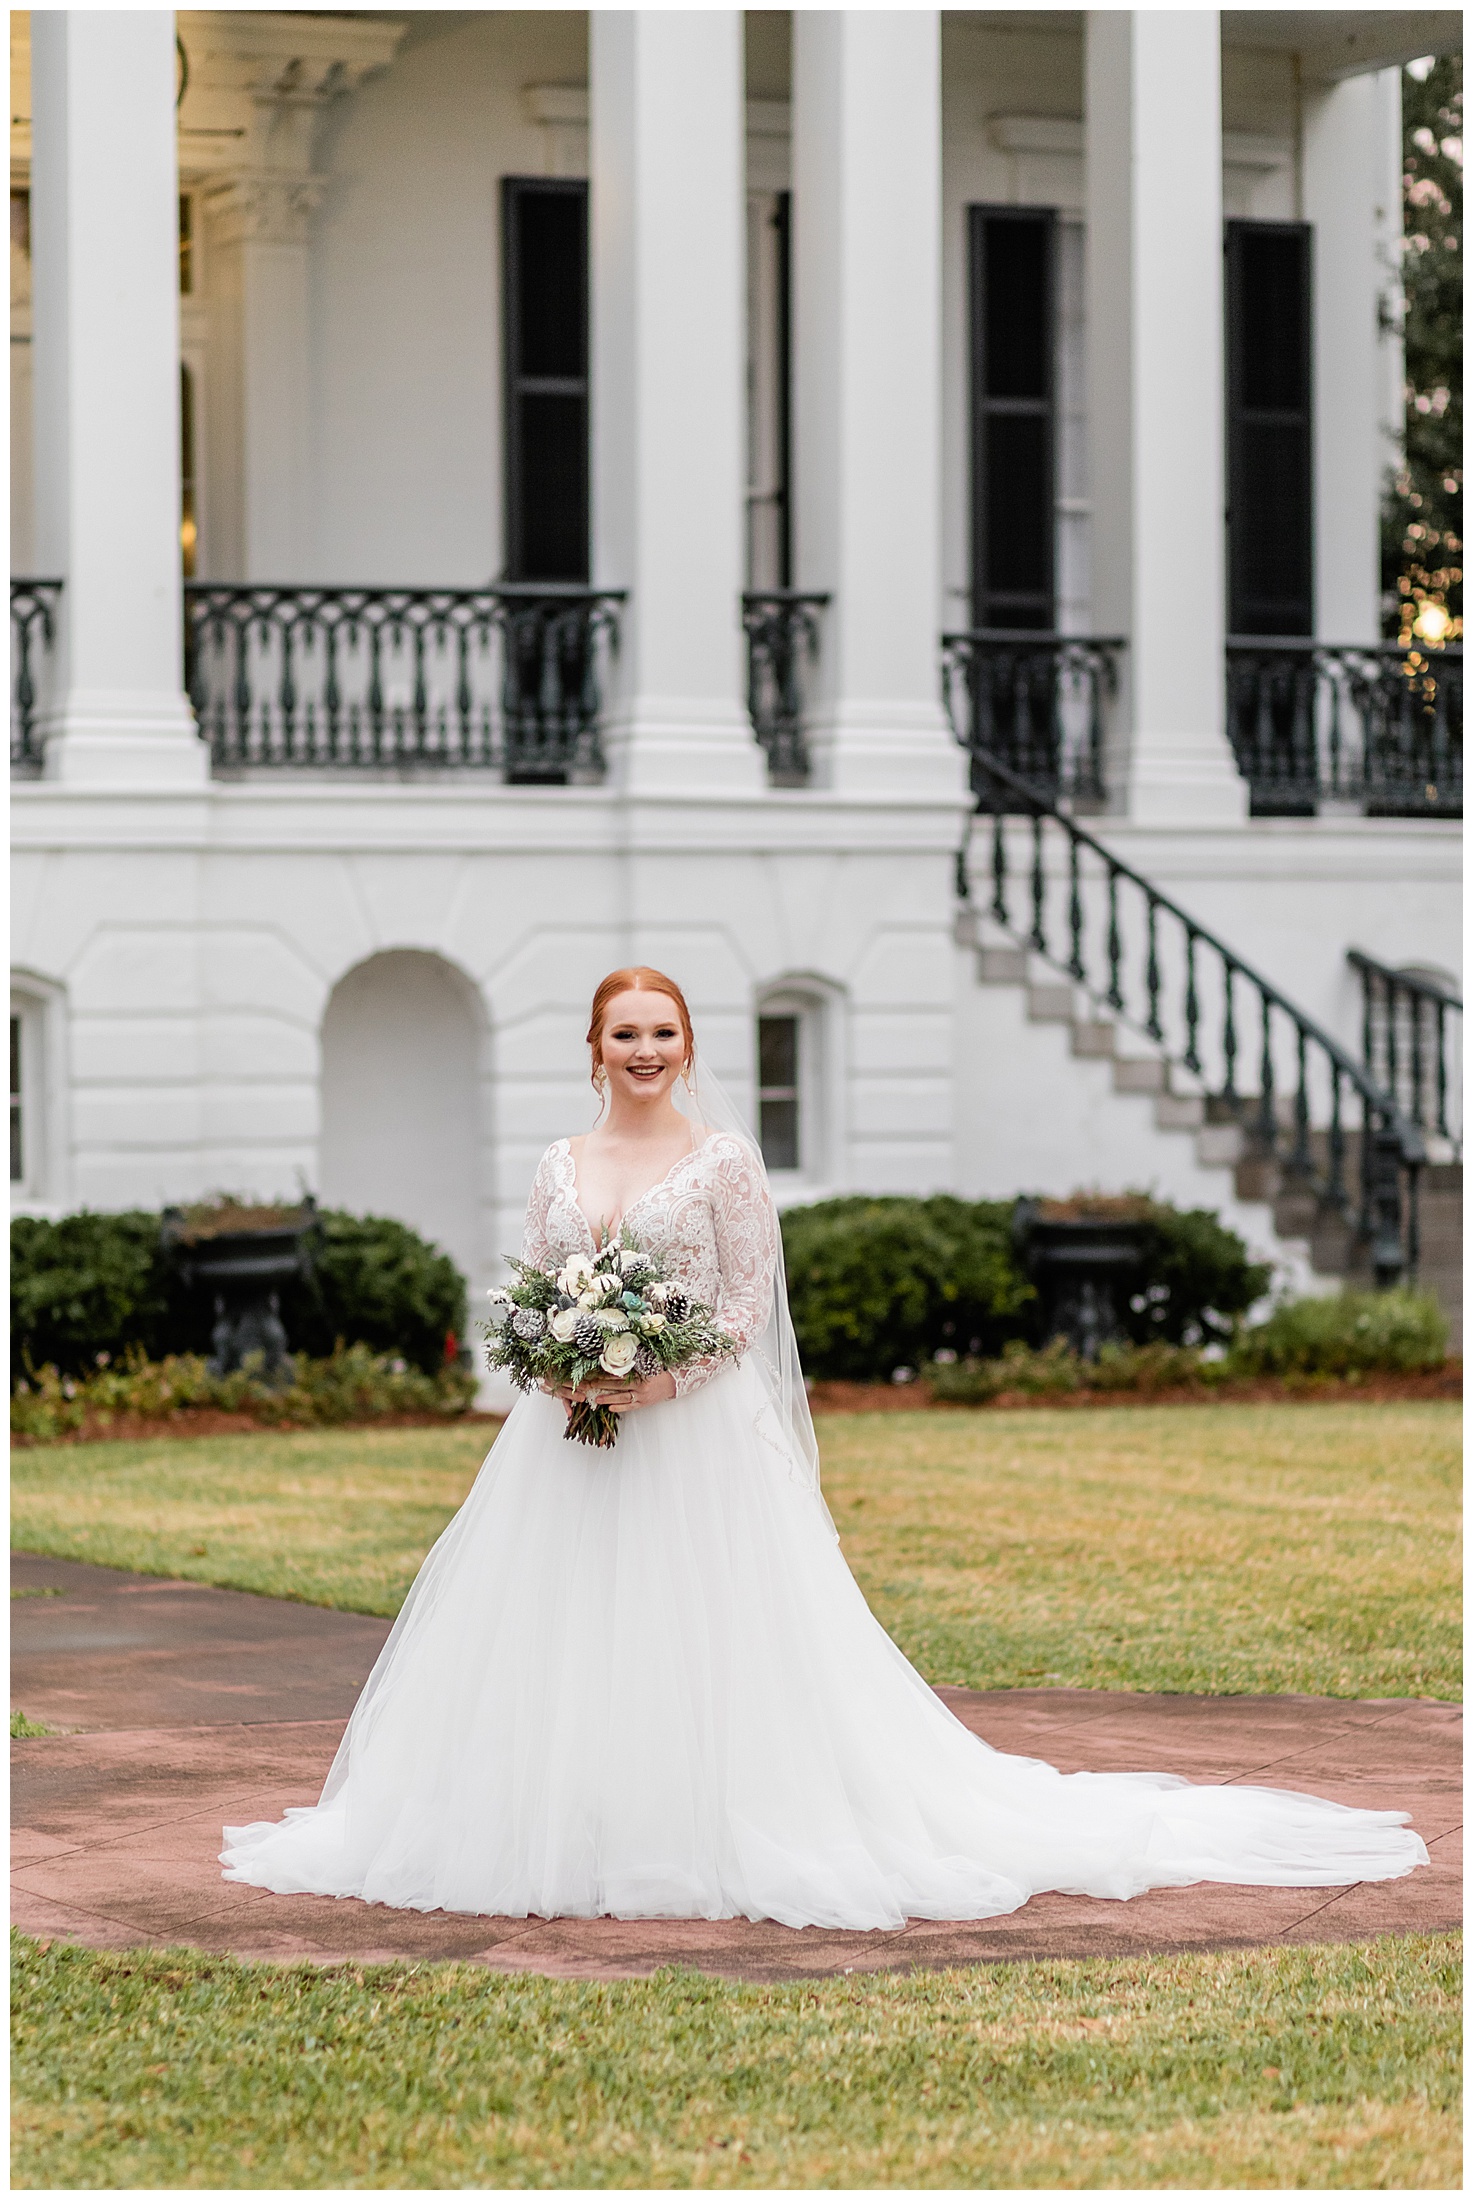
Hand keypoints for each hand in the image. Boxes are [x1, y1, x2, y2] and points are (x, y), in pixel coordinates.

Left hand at [540, 1370, 676, 1414]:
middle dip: (601, 1385)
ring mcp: (643, 1396)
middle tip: (588, 1385)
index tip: (592, 1372)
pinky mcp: (645, 1403)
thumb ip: (635, 1360)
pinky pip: (631, 1406)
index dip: (604, 1374)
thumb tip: (618, 1353)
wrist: (677, 1381)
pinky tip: (610, 1408)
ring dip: (608, 1398)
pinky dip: (620, 1407)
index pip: (618, 1374)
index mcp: (641, 1373)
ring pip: (622, 1398)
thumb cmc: (662, 1368)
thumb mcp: (649, 1361)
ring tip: (596, 1400)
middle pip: (617, 1386)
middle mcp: (641, 1386)